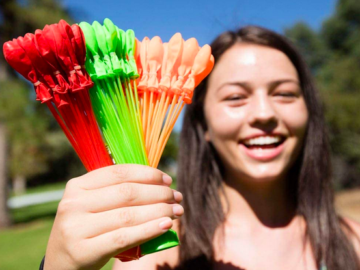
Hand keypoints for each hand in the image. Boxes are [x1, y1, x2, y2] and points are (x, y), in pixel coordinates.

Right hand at [44, 164, 182, 269]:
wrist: (61, 265)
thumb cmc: (86, 230)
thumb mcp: (93, 206)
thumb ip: (116, 193)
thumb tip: (160, 184)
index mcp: (77, 186)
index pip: (119, 172)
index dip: (147, 174)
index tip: (167, 179)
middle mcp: (73, 203)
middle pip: (127, 193)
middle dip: (158, 193)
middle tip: (177, 198)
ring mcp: (76, 227)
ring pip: (128, 215)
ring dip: (159, 211)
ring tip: (176, 212)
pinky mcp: (83, 250)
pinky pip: (124, 237)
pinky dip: (149, 230)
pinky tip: (165, 226)